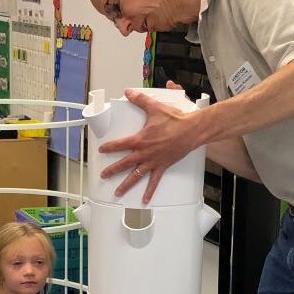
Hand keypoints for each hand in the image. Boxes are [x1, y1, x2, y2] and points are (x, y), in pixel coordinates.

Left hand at [98, 85, 198, 203]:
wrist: (191, 130)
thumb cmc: (175, 120)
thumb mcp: (155, 107)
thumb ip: (140, 100)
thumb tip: (128, 92)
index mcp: (140, 139)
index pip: (120, 144)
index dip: (109, 147)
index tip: (102, 150)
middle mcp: (145, 152)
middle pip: (124, 164)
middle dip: (112, 170)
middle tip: (103, 175)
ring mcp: (153, 161)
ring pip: (136, 175)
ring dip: (126, 185)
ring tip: (117, 192)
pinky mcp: (162, 166)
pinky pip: (154, 181)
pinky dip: (149, 191)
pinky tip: (145, 200)